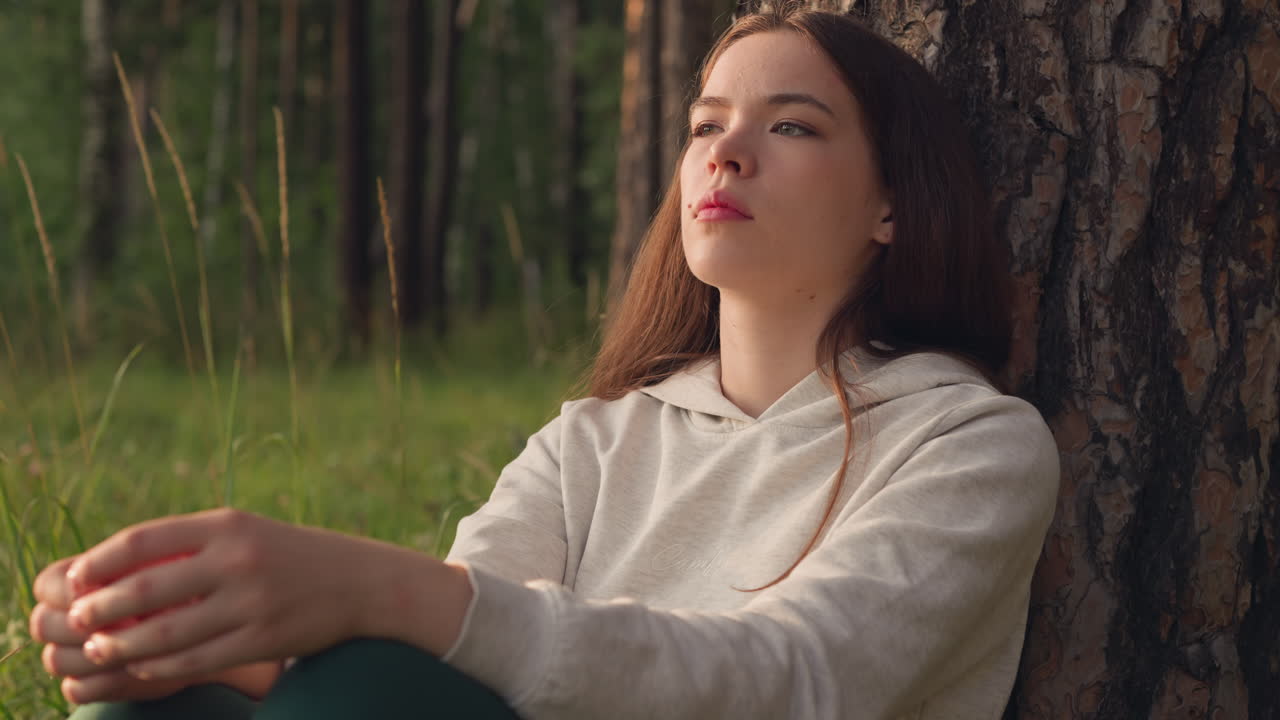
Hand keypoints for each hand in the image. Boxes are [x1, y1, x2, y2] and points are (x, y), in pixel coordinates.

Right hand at [30, 556, 210, 703]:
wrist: (204, 625)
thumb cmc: (182, 587)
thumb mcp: (166, 570)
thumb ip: (134, 572)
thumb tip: (108, 591)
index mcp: (74, 583)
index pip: (47, 586)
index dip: (69, 590)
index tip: (104, 590)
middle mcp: (65, 619)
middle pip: (43, 625)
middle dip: (78, 625)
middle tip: (123, 621)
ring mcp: (73, 654)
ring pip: (56, 659)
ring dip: (92, 655)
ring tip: (133, 644)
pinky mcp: (90, 684)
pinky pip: (76, 689)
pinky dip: (102, 682)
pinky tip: (134, 668)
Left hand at [62, 507, 384, 681]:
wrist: (363, 581)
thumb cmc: (291, 556)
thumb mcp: (247, 533)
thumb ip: (192, 544)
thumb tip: (116, 565)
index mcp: (228, 524)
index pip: (144, 539)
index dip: (98, 561)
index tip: (72, 579)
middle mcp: (238, 560)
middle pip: (147, 589)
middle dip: (100, 608)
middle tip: (74, 620)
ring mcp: (252, 602)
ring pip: (166, 633)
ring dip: (123, 645)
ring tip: (99, 649)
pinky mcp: (263, 639)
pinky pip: (197, 659)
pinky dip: (161, 666)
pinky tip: (142, 665)